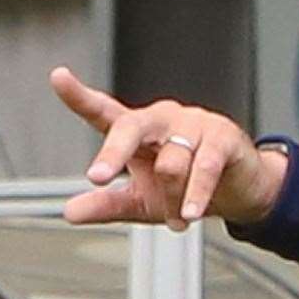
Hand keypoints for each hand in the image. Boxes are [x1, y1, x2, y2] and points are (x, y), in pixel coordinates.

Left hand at [49, 67, 288, 230]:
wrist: (239, 192)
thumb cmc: (186, 188)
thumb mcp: (142, 201)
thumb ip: (108, 204)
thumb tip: (70, 213)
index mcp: (138, 130)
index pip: (104, 111)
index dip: (80, 96)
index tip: (59, 78)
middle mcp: (161, 119)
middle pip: (130, 128)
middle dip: (113, 153)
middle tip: (98, 177)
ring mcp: (193, 124)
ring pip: (171, 163)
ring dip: (173, 199)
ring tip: (180, 220)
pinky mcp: (223, 136)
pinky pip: (204, 166)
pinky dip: (196, 194)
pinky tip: (191, 213)